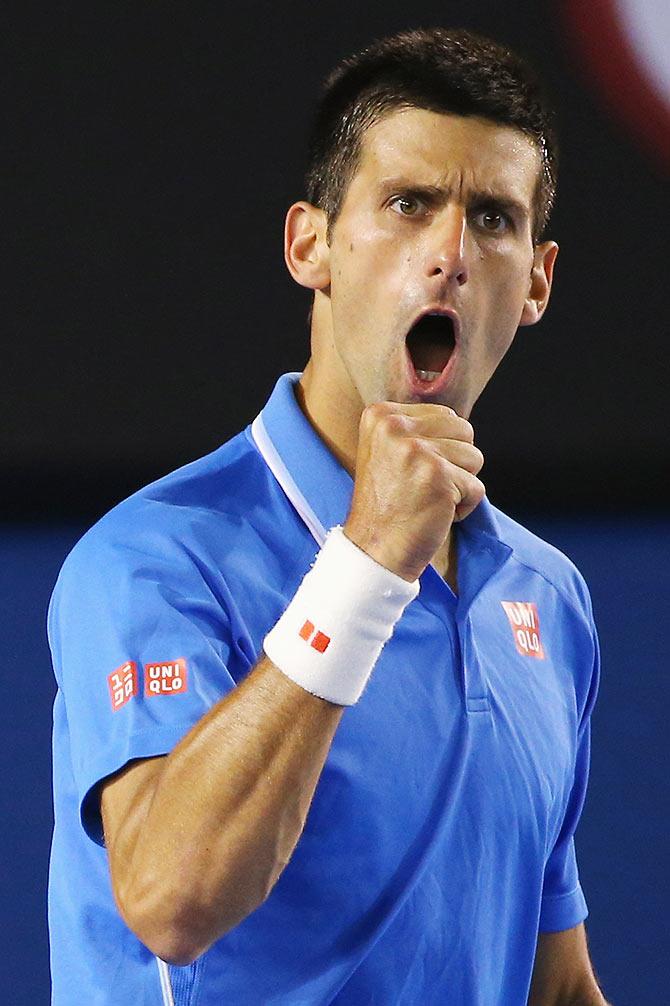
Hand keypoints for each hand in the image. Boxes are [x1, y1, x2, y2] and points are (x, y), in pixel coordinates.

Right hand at [344, 401, 484, 581]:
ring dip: (460, 484)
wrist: (373, 549)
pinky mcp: (438, 476)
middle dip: (455, 462)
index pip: (444, 415)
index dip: (440, 448)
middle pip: (464, 430)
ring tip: (429, 498)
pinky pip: (477, 487)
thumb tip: (458, 422)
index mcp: (381, 415)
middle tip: (424, 486)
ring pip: (474, 457)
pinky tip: (436, 514)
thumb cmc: (387, 506)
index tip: (411, 472)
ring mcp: (417, 450)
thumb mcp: (387, 451)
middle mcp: (395, 427)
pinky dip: (463, 507)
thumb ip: (415, 430)